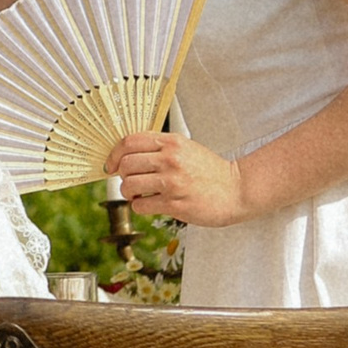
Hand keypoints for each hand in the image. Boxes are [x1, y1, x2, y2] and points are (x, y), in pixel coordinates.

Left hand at [105, 129, 249, 226]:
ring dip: (128, 192)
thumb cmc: (209, 171)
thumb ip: (159, 147)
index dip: (114, 154)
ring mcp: (173, 182)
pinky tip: (150, 204)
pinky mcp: (175, 203)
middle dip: (121, 176)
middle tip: (130, 181)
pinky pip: (141, 205)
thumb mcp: (185, 148)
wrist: (236, 190)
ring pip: (129, 185)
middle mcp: (171, 159)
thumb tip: (125, 154)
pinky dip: (140, 206)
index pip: (129, 141)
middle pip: (126, 164)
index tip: (111, 165)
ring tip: (138, 194)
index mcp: (172, 142)